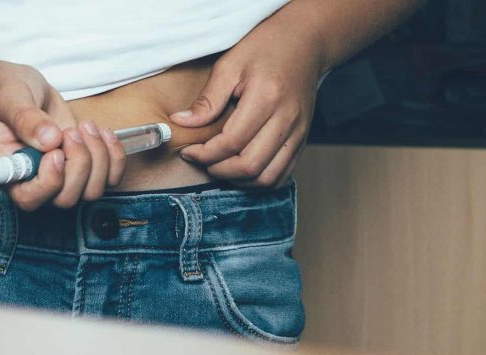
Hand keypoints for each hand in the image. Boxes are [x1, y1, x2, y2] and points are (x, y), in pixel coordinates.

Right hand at [0, 64, 126, 210]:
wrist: (26, 89)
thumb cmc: (9, 95)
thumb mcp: (10, 99)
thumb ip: (26, 119)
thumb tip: (50, 140)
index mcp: (11, 173)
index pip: (29, 199)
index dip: (49, 182)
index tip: (56, 152)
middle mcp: (37, 183)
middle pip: (66, 199)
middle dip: (78, 164)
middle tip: (72, 131)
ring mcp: (63, 179)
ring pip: (92, 191)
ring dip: (97, 157)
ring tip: (85, 126)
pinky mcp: (85, 170)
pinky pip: (110, 178)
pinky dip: (114, 156)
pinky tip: (102, 132)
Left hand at [169, 29, 322, 188]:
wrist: (305, 42)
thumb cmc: (265, 48)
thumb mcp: (230, 64)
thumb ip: (207, 99)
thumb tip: (181, 122)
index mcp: (266, 98)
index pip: (232, 142)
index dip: (205, 154)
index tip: (189, 152)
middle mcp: (287, 119)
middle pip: (250, 165)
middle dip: (218, 170)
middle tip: (201, 161)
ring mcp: (299, 132)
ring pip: (268, 178)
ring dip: (239, 180)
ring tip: (219, 167)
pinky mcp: (303, 139)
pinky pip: (283, 174)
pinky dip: (259, 180)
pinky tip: (240, 169)